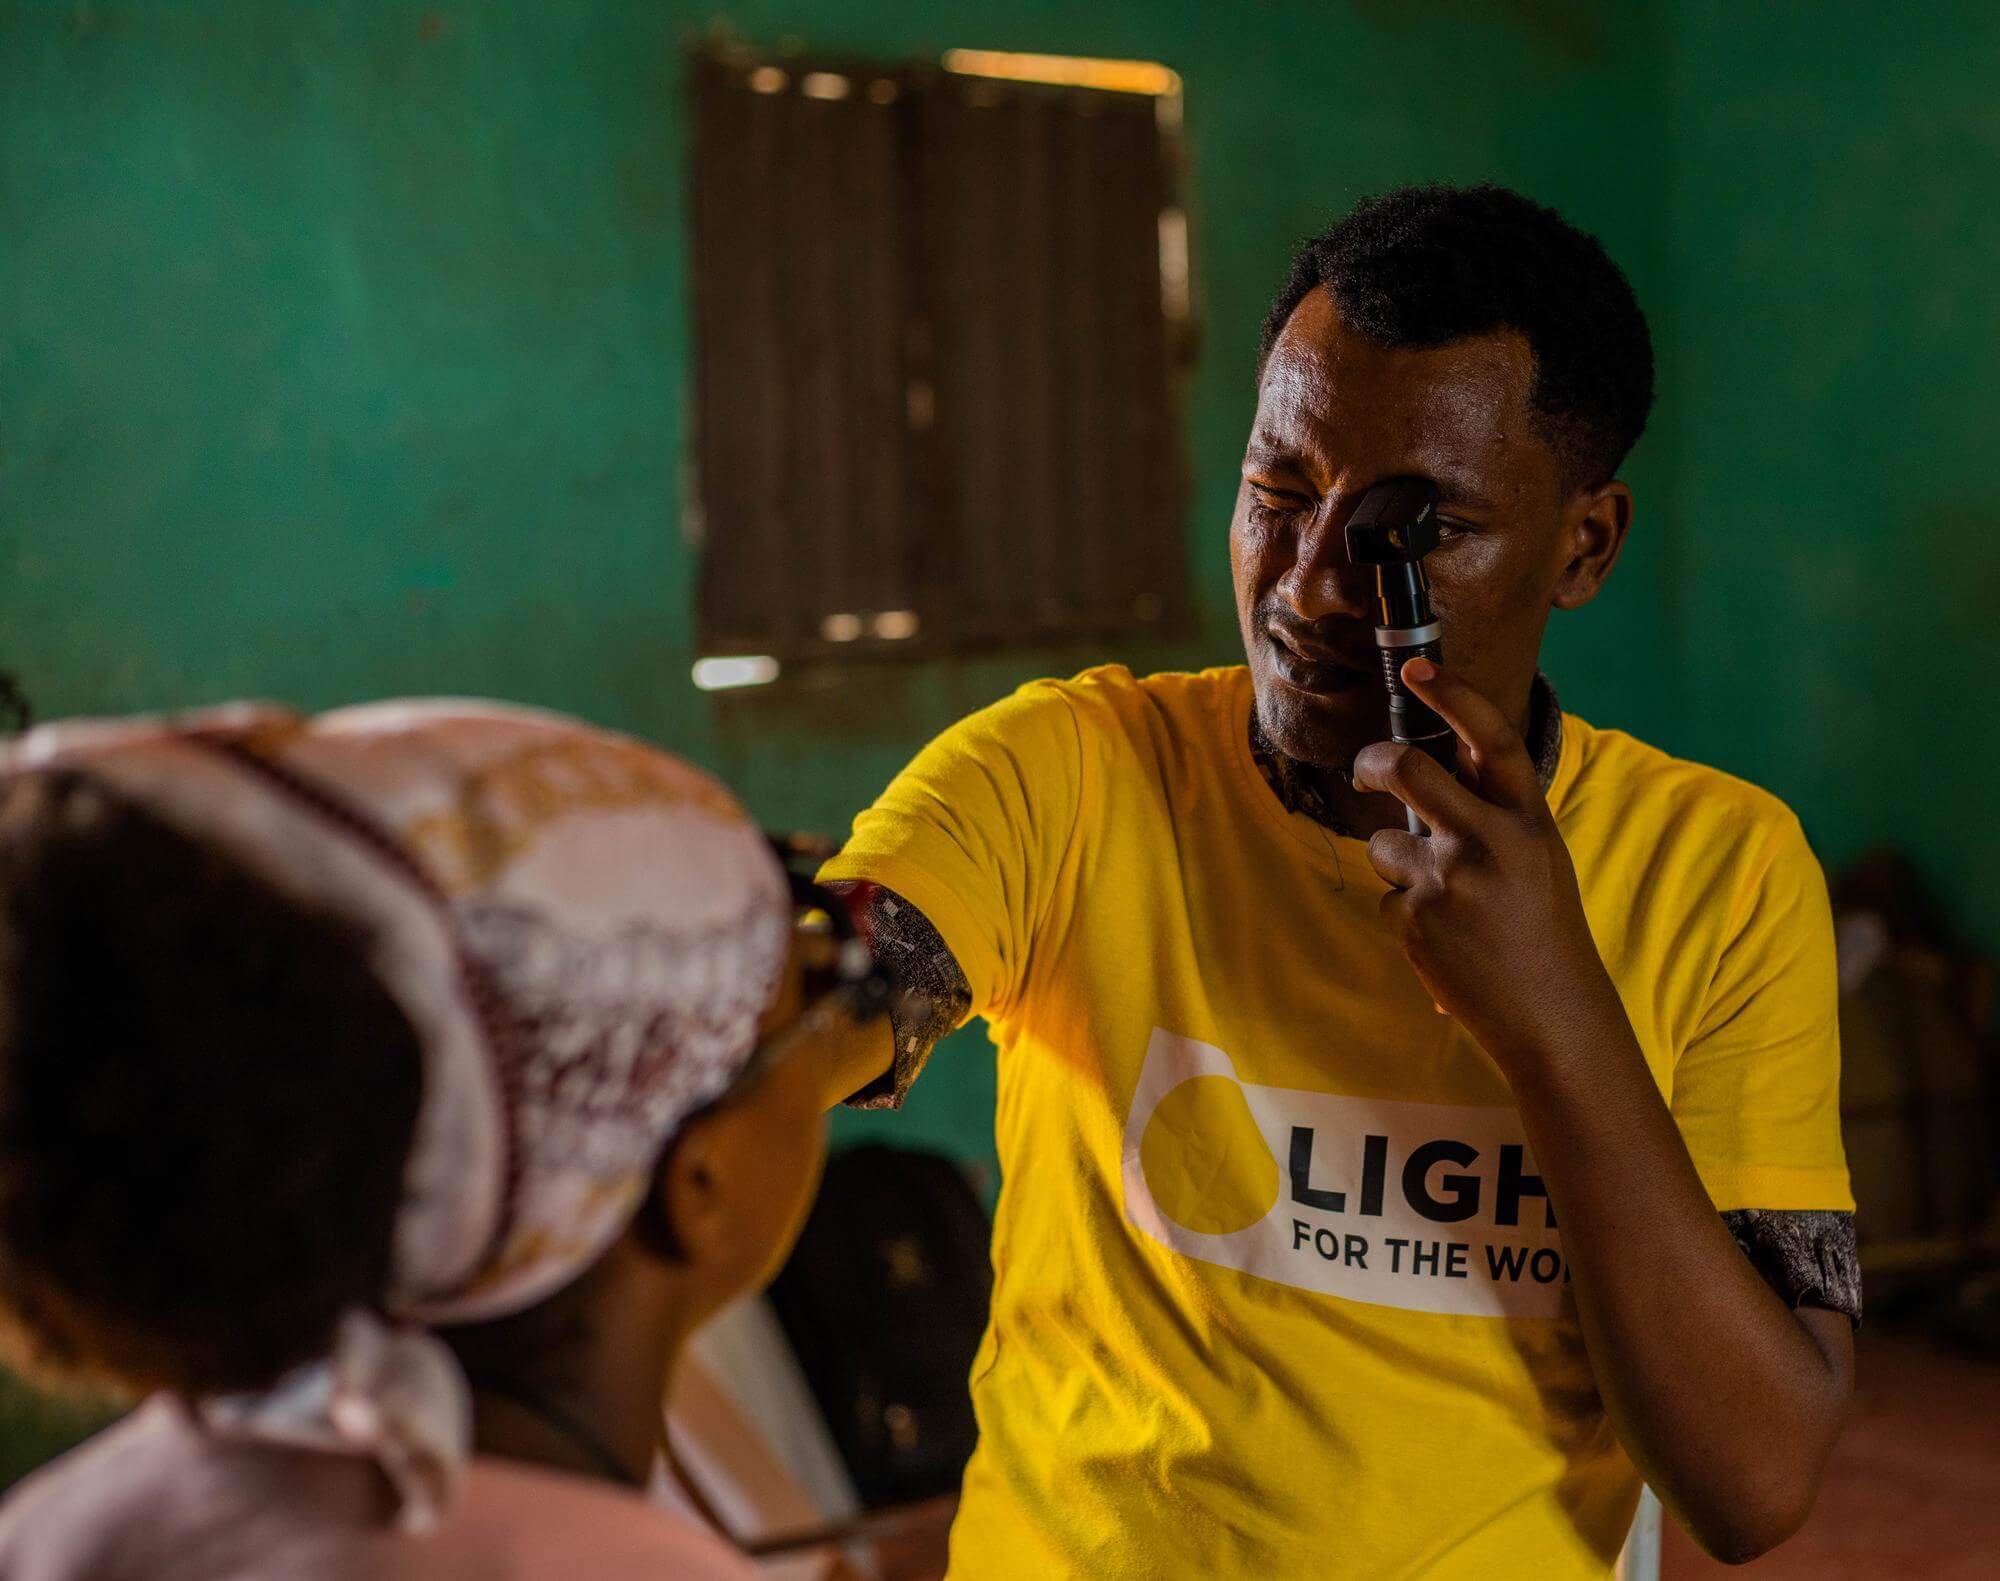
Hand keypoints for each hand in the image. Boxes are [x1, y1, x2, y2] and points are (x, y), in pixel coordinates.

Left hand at [1351, 657, 1619, 1072]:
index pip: (1491, 739)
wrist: (1554, 1016)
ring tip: (1444, 907)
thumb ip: (1492, 813)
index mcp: (1527, 819)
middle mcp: (1489, 841)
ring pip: (1383, 846)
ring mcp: (1450, 881)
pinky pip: (1389, 901)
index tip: (1417, 669)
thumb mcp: (1536, 856)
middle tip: (1365, 769)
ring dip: (1396, 869)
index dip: (1453, 696)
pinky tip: (1447, 944)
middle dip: (1373, 762)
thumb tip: (1426, 770)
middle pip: (1407, 769)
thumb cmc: (1541, 929)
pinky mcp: (1418, 921)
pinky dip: (1409, 919)